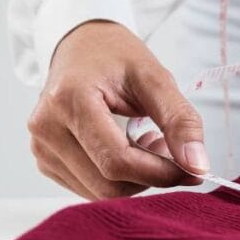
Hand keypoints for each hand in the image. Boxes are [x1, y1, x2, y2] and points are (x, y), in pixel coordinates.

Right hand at [27, 20, 207, 198]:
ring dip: (135, 178)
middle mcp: (46, 127)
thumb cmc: (115, 56)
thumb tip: (197, 165)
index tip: (191, 169)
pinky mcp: (45, 161)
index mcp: (70, 100)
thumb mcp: (155, 78)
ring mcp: (41, 148)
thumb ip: (180, 121)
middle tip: (169, 149)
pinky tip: (125, 149)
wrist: (80, 46)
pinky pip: (90, 189)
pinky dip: (117, 178)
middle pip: (108, 184)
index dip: (160, 173)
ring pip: (100, 192)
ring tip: (145, 141)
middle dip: (149, 177)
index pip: (117, 161)